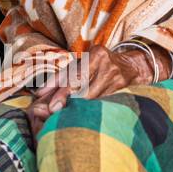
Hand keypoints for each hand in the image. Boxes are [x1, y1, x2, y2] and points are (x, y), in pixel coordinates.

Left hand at [26, 44, 163, 138]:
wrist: (132, 67)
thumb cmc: (100, 65)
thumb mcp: (83, 63)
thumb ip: (62, 76)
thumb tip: (39, 93)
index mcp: (97, 54)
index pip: (75, 74)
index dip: (60, 89)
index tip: (50, 103)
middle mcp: (108, 66)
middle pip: (83, 87)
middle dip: (66, 100)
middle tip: (52, 111)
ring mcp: (117, 80)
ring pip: (92, 99)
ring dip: (76, 109)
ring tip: (62, 116)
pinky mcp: (123, 92)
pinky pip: (101, 104)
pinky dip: (89, 111)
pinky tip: (80, 117)